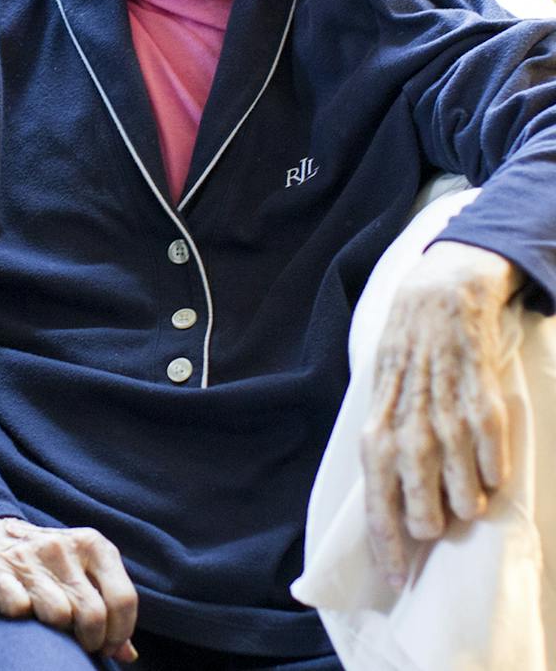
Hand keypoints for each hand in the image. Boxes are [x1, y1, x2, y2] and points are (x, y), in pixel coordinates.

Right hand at [0, 517, 138, 661]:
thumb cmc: (45, 563)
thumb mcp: (82, 572)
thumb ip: (108, 606)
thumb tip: (127, 653)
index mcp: (91, 543)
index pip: (123, 599)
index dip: (119, 633)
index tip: (107, 645)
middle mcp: (60, 546)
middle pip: (93, 614)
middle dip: (90, 640)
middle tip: (80, 643)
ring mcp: (25, 556)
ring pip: (58, 615)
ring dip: (56, 631)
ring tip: (50, 625)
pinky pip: (18, 608)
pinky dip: (21, 619)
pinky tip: (19, 612)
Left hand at [361, 241, 523, 586]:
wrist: (441, 290)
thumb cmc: (406, 352)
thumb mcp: (380, 392)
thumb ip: (385, 440)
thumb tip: (386, 500)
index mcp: (377, 419)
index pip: (374, 489)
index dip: (384, 536)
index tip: (394, 577)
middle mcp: (407, 415)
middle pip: (412, 488)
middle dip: (422, 522)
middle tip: (433, 535)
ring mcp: (444, 401)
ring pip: (453, 472)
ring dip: (460, 500)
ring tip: (464, 510)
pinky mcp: (481, 388)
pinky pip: (488, 439)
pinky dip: (491, 464)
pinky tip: (493, 478)